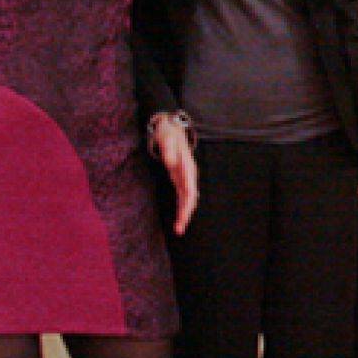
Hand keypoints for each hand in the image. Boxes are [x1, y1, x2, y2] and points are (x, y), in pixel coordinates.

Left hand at [150, 114, 197, 234]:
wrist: (172, 128)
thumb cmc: (169, 133)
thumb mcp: (166, 138)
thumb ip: (168, 150)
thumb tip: (170, 162)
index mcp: (187, 166)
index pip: (190, 188)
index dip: (187, 203)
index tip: (184, 216)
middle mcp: (189, 174)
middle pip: (191, 198)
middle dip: (186, 214)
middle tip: (179, 229)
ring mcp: (185, 177)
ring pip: (188, 199)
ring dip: (184, 214)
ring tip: (179, 229)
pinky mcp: (180, 179)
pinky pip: (183, 196)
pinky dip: (182, 208)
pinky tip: (180, 219)